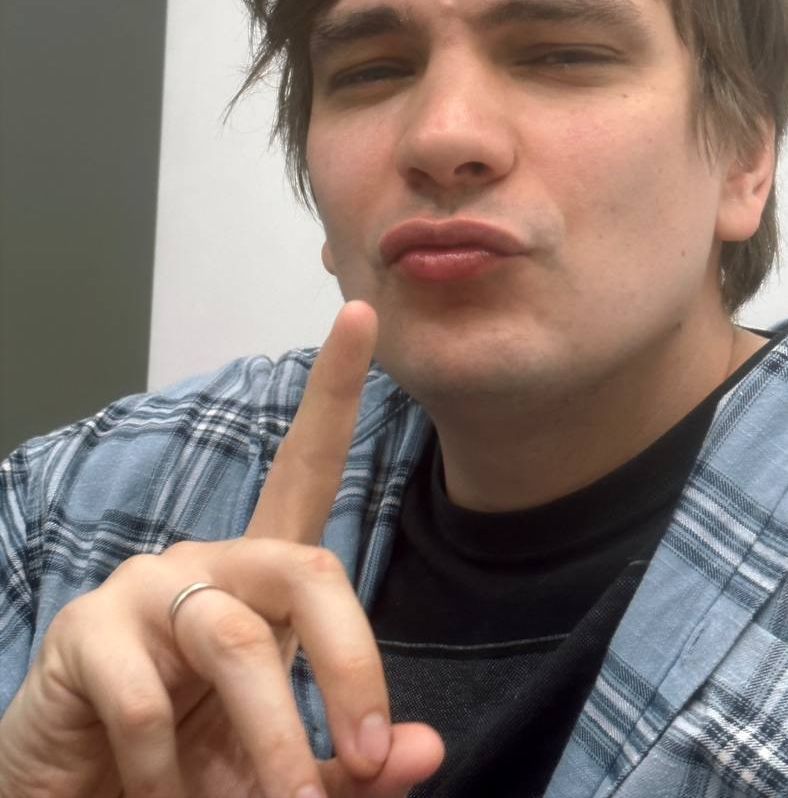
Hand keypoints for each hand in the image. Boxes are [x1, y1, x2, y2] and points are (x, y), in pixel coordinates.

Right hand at [0, 301, 443, 796]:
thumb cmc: (188, 772)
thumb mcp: (279, 772)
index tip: (362, 315)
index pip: (306, 467)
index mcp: (261, 578)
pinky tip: (150, 792)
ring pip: (235, 644)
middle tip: (366, 761)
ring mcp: (144, 587)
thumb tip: (424, 751)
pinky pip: (149, 703)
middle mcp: (208, 560)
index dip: (334, 391)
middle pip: (307, 570)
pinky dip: (167, 775)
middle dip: (352, 667)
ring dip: (269, 748)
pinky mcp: (85, 632)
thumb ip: (349, 765)